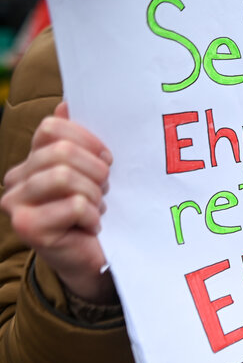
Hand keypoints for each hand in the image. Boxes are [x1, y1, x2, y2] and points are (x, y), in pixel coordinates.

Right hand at [1, 102, 115, 302]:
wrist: (96, 258)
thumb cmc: (96, 211)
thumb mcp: (93, 170)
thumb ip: (79, 139)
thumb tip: (66, 104)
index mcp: (32, 159)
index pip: (53, 128)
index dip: (88, 140)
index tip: (105, 160)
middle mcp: (16, 179)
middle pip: (61, 151)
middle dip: (95, 171)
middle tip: (103, 190)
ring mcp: (15, 204)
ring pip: (65, 176)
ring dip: (93, 194)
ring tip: (96, 208)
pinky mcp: (27, 227)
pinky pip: (73, 205)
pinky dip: (92, 215)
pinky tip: (91, 226)